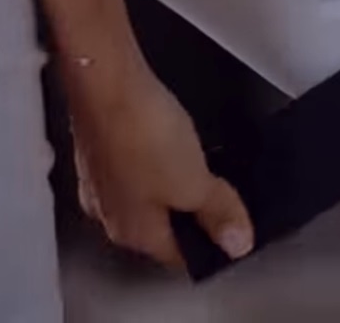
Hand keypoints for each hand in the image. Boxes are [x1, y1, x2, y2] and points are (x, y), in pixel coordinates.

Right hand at [66, 57, 253, 268]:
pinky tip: (175, 143)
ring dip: (177, 186)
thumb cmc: (141, 134)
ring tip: (208, 167)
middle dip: (195, 215)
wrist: (106, 81)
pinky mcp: (101, 147)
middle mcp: (109, 213)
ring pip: (149, 196)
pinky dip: (159, 161)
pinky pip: (137, 166)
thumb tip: (237, 245)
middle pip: (163, 227)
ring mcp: (101, 180)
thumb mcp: (194, 181)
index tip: (238, 231)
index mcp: (133, 232)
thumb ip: (218, 213)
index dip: (212, 246)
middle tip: (230, 196)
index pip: (179, 257)